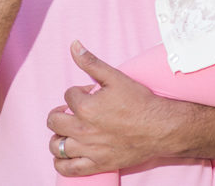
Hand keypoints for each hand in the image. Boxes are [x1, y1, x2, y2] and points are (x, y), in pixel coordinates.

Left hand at [47, 41, 167, 175]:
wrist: (160, 128)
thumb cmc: (139, 102)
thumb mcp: (115, 77)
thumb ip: (91, 62)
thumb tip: (74, 45)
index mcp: (85, 107)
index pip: (67, 96)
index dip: (78, 93)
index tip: (91, 95)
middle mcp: (83, 130)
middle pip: (54, 121)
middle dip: (60, 113)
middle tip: (73, 112)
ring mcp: (88, 149)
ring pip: (56, 146)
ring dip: (58, 137)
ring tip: (68, 131)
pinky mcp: (97, 164)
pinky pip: (68, 169)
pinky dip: (61, 163)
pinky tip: (65, 154)